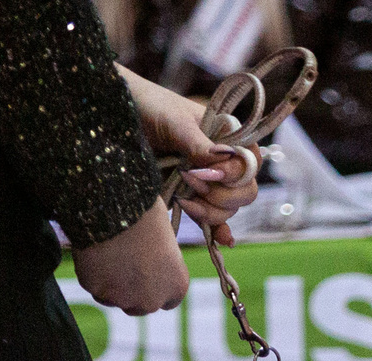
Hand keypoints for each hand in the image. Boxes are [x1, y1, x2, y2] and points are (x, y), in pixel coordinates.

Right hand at [75, 199, 189, 315]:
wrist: (116, 205)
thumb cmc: (146, 212)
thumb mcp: (166, 240)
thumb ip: (161, 262)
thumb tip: (152, 261)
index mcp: (177, 286)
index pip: (169, 300)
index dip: (156, 286)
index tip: (148, 272)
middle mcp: (152, 300)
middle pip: (141, 306)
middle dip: (133, 291)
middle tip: (124, 264)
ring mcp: (122, 299)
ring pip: (114, 299)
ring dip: (111, 284)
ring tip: (109, 253)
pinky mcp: (96, 291)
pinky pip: (93, 286)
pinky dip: (93, 273)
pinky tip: (96, 251)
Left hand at [118, 64, 261, 242]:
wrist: (119, 119)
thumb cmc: (150, 108)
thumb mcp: (175, 121)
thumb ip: (199, 143)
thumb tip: (222, 161)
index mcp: (228, 137)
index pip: (251, 163)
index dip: (235, 173)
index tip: (208, 171)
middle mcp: (223, 161)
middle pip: (245, 191)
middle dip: (221, 194)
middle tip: (190, 181)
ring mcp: (209, 182)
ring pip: (229, 210)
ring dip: (209, 210)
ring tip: (182, 197)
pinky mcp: (193, 199)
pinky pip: (214, 220)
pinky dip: (218, 230)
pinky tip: (222, 241)